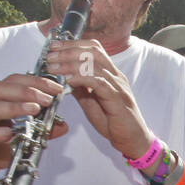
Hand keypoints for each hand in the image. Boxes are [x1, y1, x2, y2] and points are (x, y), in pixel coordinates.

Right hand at [0, 74, 65, 177]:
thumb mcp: (22, 138)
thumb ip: (40, 130)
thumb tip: (62, 125)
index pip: (13, 82)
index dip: (35, 82)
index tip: (55, 88)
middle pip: (0, 89)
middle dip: (26, 91)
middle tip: (46, 99)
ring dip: (13, 107)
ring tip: (34, 109)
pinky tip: (8, 133)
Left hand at [45, 38, 151, 158]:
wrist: (133, 141)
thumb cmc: (115, 123)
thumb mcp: (91, 103)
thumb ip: (80, 88)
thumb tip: (64, 76)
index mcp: (111, 74)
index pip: (93, 48)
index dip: (73, 44)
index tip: (54, 47)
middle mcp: (116, 76)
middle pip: (93, 51)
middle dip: (68, 50)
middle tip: (50, 55)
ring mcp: (118, 87)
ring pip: (94, 64)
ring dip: (70, 63)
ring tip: (54, 67)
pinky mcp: (117, 99)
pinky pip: (99, 83)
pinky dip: (81, 78)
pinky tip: (68, 80)